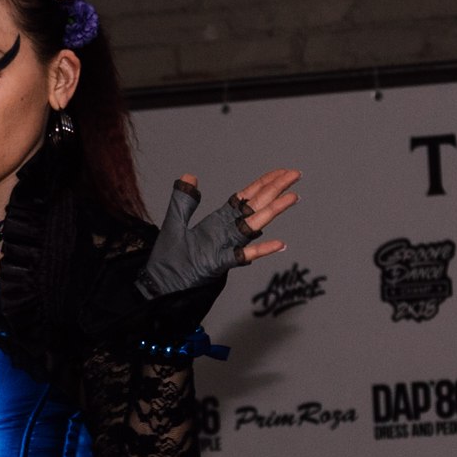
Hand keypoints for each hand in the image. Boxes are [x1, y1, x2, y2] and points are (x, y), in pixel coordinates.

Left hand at [137, 168, 300, 298]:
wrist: (161, 284)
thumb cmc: (169, 259)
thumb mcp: (174, 222)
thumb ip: (183, 200)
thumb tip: (189, 177)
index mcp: (220, 219)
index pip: (247, 196)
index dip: (264, 182)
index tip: (282, 172)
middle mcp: (228, 230)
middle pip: (256, 205)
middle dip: (276, 189)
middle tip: (295, 175)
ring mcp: (227, 246)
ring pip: (254, 225)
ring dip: (273, 211)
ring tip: (292, 198)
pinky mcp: (220, 263)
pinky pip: (244, 255)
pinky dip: (261, 249)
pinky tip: (279, 244)